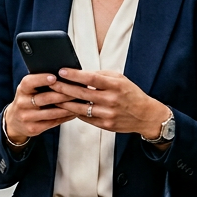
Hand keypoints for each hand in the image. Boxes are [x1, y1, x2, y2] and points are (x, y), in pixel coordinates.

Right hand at [3, 73, 77, 143]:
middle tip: (77, 91)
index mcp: (21, 90)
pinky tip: (74, 112)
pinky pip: (53, 122)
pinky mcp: (33, 128)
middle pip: (44, 98)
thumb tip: (64, 76)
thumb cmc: (27, 100)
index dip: (41, 79)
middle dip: (63, 94)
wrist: (14, 120)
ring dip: (68, 107)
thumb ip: (41, 83)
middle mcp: (22, 103)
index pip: (29, 82)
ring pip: (51, 112)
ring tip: (80, 102)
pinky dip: (65, 117)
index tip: (54, 77)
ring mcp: (26, 117)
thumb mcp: (28, 90)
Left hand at [49, 69, 169, 138]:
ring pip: (80, 108)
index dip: (75, 75)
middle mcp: (111, 100)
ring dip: (65, 102)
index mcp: (116, 85)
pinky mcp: (105, 125)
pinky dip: (74, 112)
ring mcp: (108, 114)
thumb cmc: (130, 93)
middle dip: (64, 88)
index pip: (92, 78)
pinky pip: (85, 118)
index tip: (62, 71)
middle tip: (50, 83)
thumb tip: (80, 73)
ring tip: (53, 96)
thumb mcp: (120, 79)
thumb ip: (101, 76)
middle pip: (82, 94)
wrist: (145, 115)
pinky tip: (64, 107)